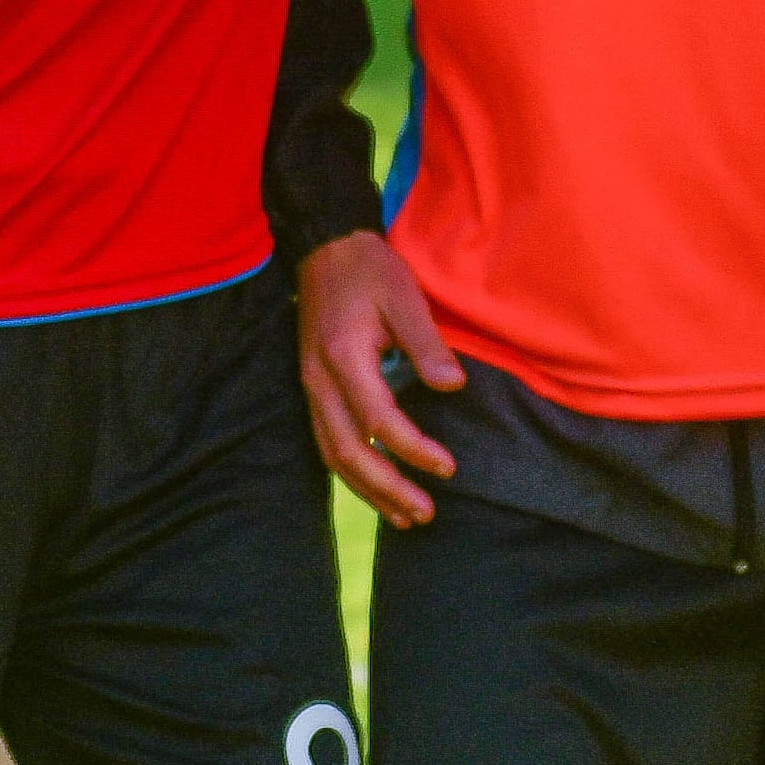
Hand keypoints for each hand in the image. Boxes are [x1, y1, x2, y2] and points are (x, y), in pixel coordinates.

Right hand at [297, 230, 466, 526]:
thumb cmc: (369, 270)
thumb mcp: (404, 296)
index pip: (379, 419)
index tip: (448, 467)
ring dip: (368, 489)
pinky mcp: (313, 390)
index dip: (413, 449)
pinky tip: (376, 489)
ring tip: (404, 516)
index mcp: (344, 357)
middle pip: (349, 450)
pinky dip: (352, 473)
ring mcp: (311, 387)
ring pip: (333, 455)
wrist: (324, 249)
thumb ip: (427, 343)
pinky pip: (327, 443)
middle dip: (388, 487)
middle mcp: (319, 380)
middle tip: (425, 513)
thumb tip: (453, 387)